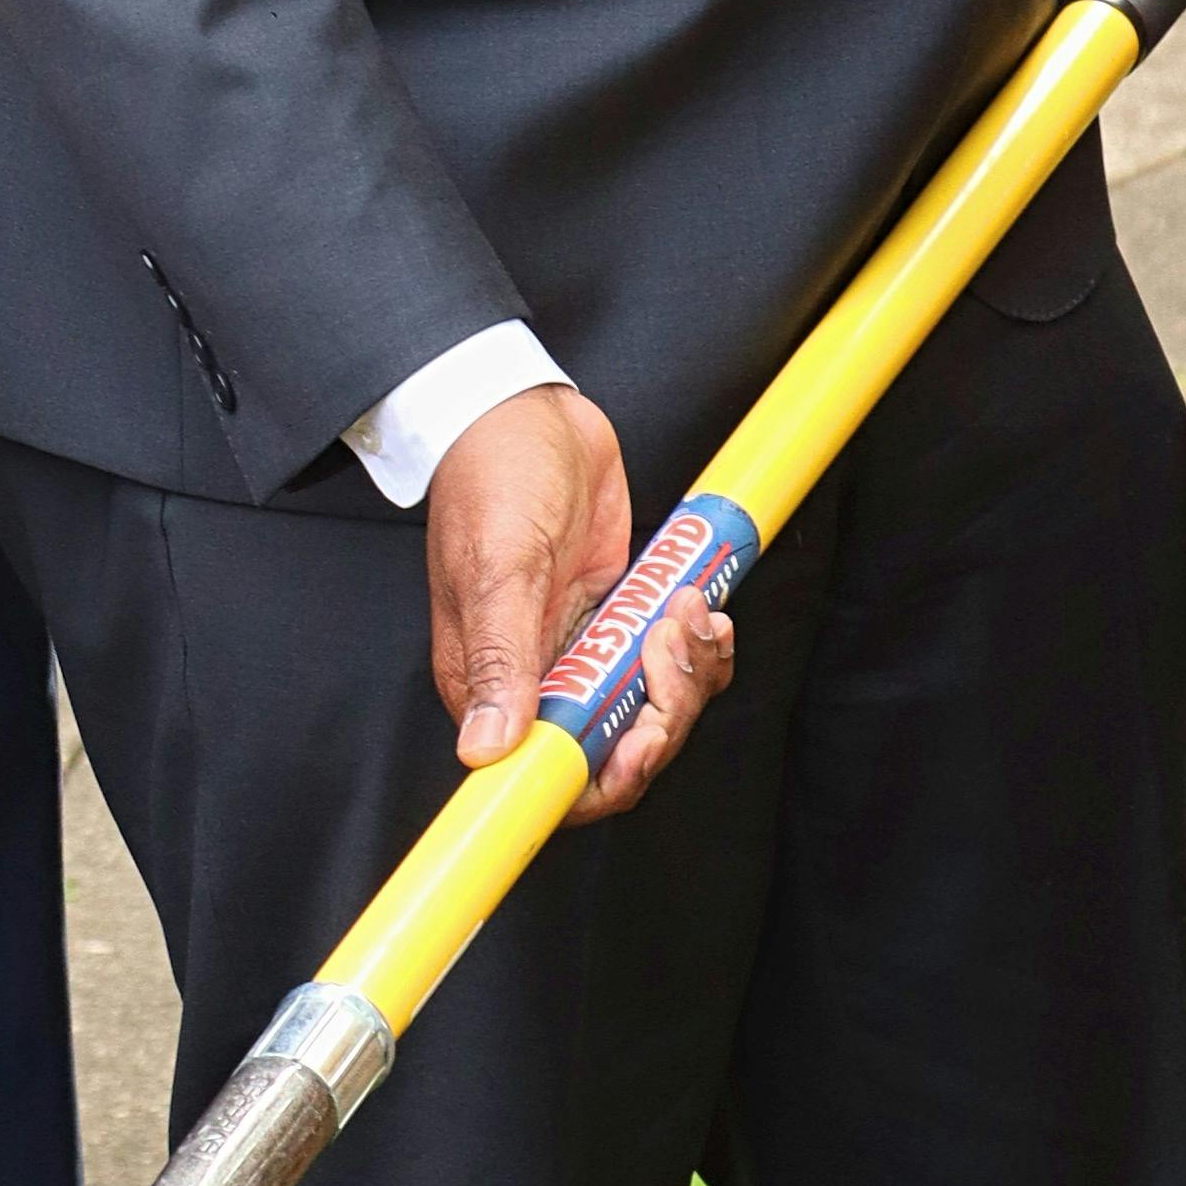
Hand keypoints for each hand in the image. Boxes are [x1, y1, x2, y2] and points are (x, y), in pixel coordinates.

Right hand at [426, 379, 735, 829]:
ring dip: (689, 672)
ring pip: (656, 711)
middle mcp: (538, 680)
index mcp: (493, 684)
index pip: (552, 776)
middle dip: (663, 710)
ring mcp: (582, 651)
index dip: (608, 776)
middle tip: (671, 643)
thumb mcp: (500, 566)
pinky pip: (673, 666)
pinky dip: (699, 649)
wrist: (525, 410)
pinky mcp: (618, 621)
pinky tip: (701, 609)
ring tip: (686, 607)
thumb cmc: (492, 476)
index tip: (642, 735)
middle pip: (619, 750)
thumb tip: (484, 751)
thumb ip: (501, 659)